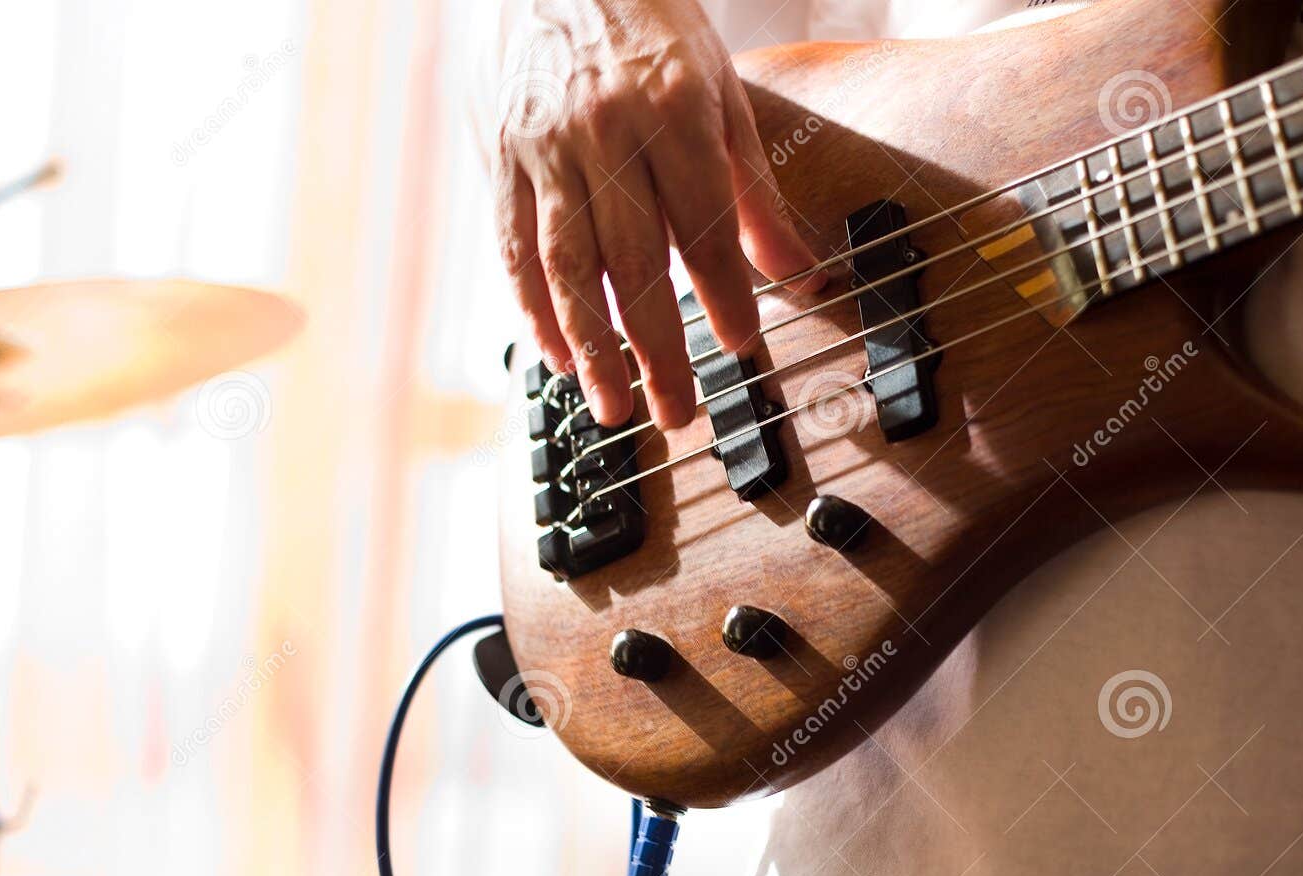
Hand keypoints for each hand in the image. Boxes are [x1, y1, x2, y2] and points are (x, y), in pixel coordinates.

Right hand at [494, 0, 823, 428]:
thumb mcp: (721, 93)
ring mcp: (544, 149)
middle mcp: (604, 133)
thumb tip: (802, 274)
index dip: (724, 292)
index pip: (703, 223)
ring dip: (590, 348)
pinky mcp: (500, 160)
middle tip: (676, 411)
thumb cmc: (651, 30)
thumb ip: (755, 190)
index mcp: (672, 111)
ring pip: (566, 266)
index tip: (741, 345)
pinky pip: (513, 249)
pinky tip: (557, 356)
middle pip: (632, 261)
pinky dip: (534, 309)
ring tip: (613, 406)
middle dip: (656, 348)